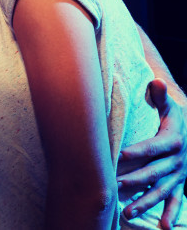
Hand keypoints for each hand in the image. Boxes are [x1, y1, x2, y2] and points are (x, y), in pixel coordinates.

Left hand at [118, 79, 186, 227]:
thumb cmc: (177, 118)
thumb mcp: (171, 107)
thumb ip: (160, 96)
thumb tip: (156, 81)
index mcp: (173, 140)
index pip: (154, 146)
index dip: (139, 150)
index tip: (122, 155)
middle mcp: (177, 161)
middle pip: (155, 172)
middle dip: (136, 179)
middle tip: (117, 185)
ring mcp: (179, 175)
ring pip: (162, 191)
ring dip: (146, 202)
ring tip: (128, 212)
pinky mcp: (180, 185)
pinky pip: (177, 202)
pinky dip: (172, 214)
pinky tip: (165, 228)